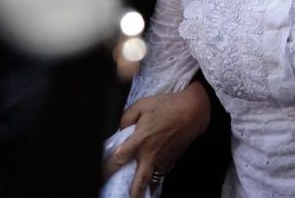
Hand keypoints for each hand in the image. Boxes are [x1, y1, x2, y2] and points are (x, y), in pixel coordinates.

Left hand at [104, 81, 210, 195]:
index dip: (108, 169)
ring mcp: (163, 159)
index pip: (119, 159)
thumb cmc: (167, 105)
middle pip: (139, 180)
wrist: (194, 111)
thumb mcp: (142, 105)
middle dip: (132, 193)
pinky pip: (161, 173)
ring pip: (152, 180)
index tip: (101, 176)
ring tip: (137, 196)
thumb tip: (121, 129)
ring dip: (144, 189)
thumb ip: (126, 118)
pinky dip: (155, 179)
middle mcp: (150, 154)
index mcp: (140, 140)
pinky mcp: (173, 159)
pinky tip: (151, 183)